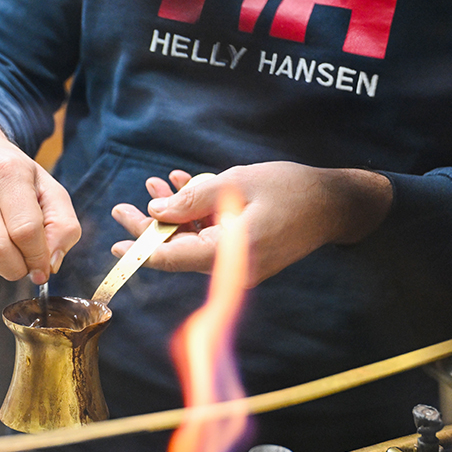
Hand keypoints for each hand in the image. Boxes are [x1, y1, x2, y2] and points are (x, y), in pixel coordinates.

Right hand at [0, 117, 80, 283]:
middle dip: (17, 269)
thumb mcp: (49, 189)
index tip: (42, 268)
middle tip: (24, 266)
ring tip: (1, 238)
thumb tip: (49, 265)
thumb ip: (63, 226)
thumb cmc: (13, 174)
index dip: (38, 258)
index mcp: (8, 171)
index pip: (25, 230)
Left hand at [111, 162, 391, 287]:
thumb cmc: (293, 190)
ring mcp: (240, 262)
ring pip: (194, 241)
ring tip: (155, 185)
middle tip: (124, 207)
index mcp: (228, 254)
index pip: (172, 260)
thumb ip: (194, 198)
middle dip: (151, 228)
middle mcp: (231, 266)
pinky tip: (184, 185)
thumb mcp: (238, 184)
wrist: (337, 204)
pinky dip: (198, 215)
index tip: (114, 243)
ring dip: (174, 215)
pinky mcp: (247, 253)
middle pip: (179, 252)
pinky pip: (213, 237)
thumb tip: (156, 212)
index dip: (139, 250)